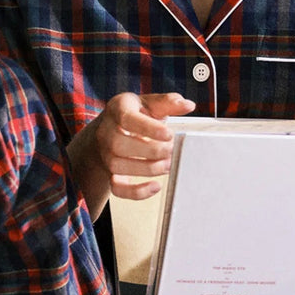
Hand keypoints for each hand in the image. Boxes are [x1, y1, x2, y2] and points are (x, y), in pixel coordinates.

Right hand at [68, 92, 194, 218]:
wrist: (114, 129)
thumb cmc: (136, 114)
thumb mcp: (150, 103)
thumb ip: (168, 102)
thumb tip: (188, 105)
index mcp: (117, 109)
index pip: (127, 119)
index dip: (148, 128)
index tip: (169, 134)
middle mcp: (106, 132)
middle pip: (119, 144)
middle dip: (151, 151)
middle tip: (172, 151)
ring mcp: (106, 153)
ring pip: (118, 166)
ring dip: (147, 168)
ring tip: (169, 164)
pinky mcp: (110, 173)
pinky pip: (117, 188)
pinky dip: (136, 192)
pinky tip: (155, 186)